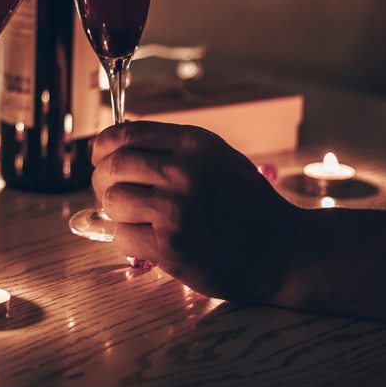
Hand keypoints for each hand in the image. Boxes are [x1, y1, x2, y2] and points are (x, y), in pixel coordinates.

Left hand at [92, 121, 301, 302]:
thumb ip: (173, 147)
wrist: (285, 252)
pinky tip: (151, 242)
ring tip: (141, 220)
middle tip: (115, 195)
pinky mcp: (171, 245)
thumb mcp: (217, 158)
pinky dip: (129, 241)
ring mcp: (175, 208)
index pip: (123, 134)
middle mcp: (182, 170)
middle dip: (104, 182)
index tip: (100, 159)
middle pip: (111, 167)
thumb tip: (117, 142)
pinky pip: (121, 235)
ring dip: (120, 214)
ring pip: (112, 201)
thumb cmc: (249, 205)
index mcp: (193, 143)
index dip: (102, 148)